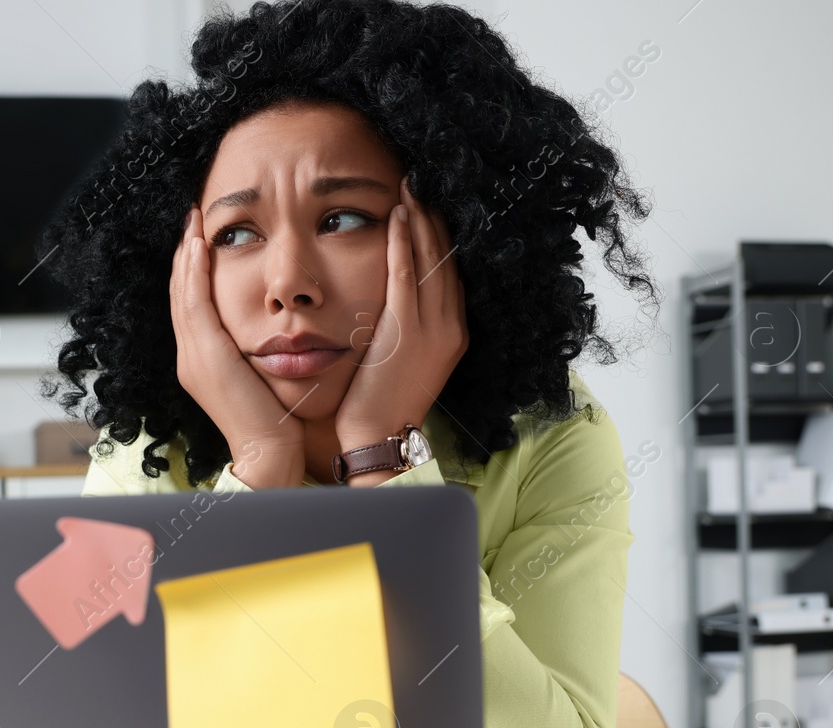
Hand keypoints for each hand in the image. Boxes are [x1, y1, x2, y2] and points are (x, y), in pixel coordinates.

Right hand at [170, 205, 303, 487]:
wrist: (269, 452)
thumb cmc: (276, 420)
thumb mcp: (262, 377)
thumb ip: (257, 351)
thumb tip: (274, 329)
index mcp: (201, 361)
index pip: (192, 304)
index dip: (192, 270)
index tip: (201, 238)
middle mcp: (189, 357)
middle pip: (180, 293)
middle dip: (185, 253)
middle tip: (191, 218)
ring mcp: (193, 357)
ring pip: (182, 293)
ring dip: (187, 254)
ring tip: (194, 222)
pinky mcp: (205, 356)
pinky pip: (195, 304)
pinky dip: (195, 273)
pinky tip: (202, 247)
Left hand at [333, 178, 468, 484]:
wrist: (379, 437)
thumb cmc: (382, 405)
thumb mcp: (406, 362)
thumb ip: (408, 330)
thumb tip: (394, 305)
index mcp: (454, 333)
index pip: (451, 272)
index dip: (442, 237)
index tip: (430, 207)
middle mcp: (451, 326)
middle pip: (447, 258)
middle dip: (435, 218)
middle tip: (422, 184)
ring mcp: (432, 328)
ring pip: (431, 259)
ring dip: (420, 219)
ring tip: (410, 187)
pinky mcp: (406, 330)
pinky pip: (407, 273)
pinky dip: (404, 241)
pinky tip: (397, 215)